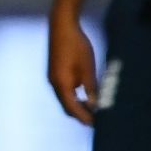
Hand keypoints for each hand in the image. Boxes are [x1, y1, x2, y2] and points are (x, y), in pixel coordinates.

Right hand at [48, 12, 98, 126]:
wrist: (62, 26)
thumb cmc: (76, 46)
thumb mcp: (88, 68)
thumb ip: (91, 89)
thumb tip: (94, 106)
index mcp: (61, 84)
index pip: (73, 109)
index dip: (85, 118)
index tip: (97, 125)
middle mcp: (54, 84)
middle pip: (66, 106)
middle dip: (81, 114)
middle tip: (97, 119)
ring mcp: (52, 78)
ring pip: (65, 99)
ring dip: (77, 105)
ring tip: (93, 108)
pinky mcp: (54, 72)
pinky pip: (64, 91)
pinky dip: (74, 96)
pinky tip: (85, 94)